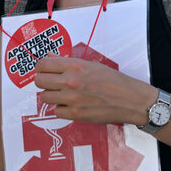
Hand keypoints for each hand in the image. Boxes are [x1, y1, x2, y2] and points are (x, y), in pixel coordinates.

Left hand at [34, 56, 153, 124]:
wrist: (132, 100)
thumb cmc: (113, 81)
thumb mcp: (91, 64)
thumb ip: (67, 61)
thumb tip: (49, 57)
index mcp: (75, 65)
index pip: (42, 64)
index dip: (41, 68)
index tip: (46, 71)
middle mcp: (71, 81)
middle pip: (39, 81)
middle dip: (44, 81)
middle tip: (53, 83)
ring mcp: (73, 99)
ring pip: (45, 97)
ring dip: (52, 95)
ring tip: (64, 94)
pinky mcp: (76, 114)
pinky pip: (56, 111)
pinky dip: (62, 109)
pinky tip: (72, 105)